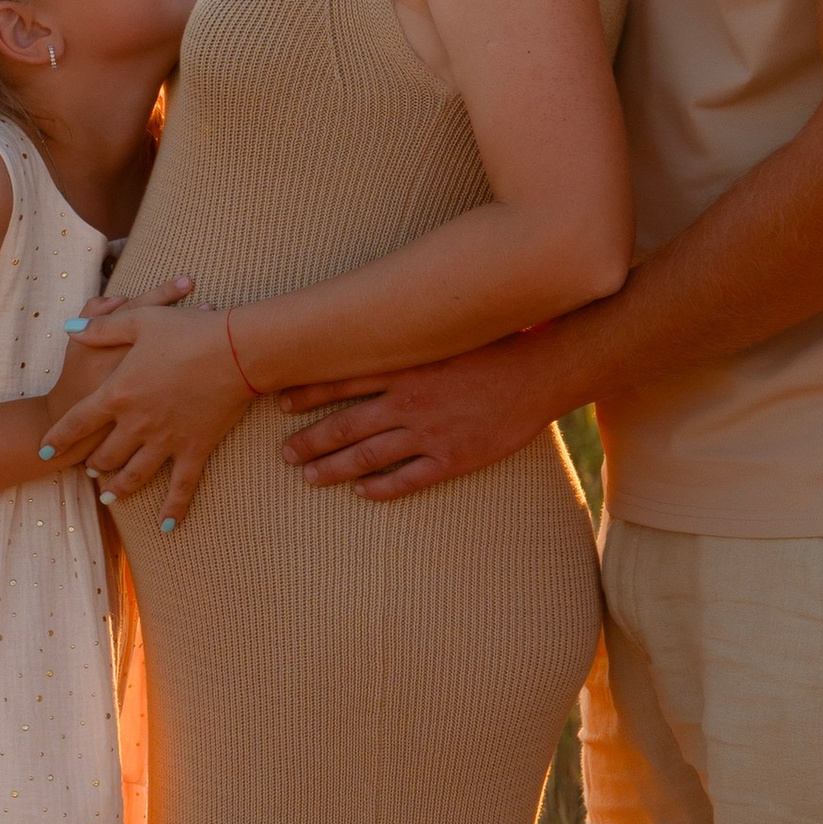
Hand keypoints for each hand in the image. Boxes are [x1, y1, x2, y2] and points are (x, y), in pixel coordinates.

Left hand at [48, 296, 252, 523]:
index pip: (77, 422)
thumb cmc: (188, 330)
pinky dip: (173, 509)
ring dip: (118, 489)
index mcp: (119, 392)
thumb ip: (101, 328)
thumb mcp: (139, 321)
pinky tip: (166, 527)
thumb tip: (68, 329)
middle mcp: (137, 423)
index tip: (44, 451)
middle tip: (88, 468)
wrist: (236, 350)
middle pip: (105, 454)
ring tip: (109, 497)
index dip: (58, 438)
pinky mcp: (194, 449)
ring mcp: (166, 440)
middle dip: (93, 463)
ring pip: (134, 475)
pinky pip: (181, 486)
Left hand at [276, 337, 563, 496]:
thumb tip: (379, 330)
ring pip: (369, 455)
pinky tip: (362, 494)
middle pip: (347, 424)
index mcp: (407, 366)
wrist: (542, 371)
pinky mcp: (453, 457)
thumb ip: (412, 338)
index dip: (309, 392)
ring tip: (308, 478)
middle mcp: (411, 401)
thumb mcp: (446, 332)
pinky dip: (382, 488)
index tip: (280, 402)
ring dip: (334, 468)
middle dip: (310, 440)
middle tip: (284, 453)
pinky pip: (409, 479)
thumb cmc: (497, 345)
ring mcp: (431, 432)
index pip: (343, 379)